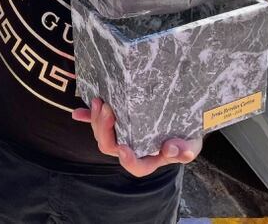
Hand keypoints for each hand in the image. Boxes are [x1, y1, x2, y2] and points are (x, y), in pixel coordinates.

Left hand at [72, 97, 200, 176]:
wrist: (181, 120)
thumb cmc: (186, 137)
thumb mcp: (191, 143)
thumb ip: (184, 150)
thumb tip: (173, 149)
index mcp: (148, 159)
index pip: (136, 166)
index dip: (128, 160)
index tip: (124, 150)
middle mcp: (131, 149)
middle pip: (112, 146)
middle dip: (106, 130)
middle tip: (108, 110)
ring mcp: (121, 136)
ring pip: (102, 134)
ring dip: (97, 119)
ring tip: (100, 101)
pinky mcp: (114, 122)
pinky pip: (98, 121)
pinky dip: (87, 116)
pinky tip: (77, 112)